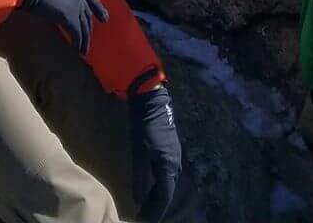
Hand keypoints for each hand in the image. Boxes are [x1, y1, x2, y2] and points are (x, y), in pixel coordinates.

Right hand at [16, 0, 107, 55]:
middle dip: (88, 31)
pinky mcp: (70, 19)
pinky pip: (77, 35)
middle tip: (88, 42)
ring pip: (85, 29)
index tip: (105, 19)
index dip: (99, 10)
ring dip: (84, 41)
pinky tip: (76, 49)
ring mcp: (76, 8)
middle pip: (88, 18)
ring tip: (83, 51)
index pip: (92, 0)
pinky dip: (78, 43)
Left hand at [128, 84, 182, 220]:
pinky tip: (151, 187)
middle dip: (156, 206)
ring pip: (168, 183)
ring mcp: (175, 157)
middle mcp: (175, 164)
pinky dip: (159, 185)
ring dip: (158, 196)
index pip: (164, 196)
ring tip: (147, 206)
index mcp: (168, 166)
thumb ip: (139, 177)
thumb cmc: (144, 126)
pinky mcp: (171, 151)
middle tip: (144, 216)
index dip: (155, 211)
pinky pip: (167, 175)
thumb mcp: (138, 152)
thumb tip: (137, 200)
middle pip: (167, 192)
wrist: (152, 102)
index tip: (145, 220)